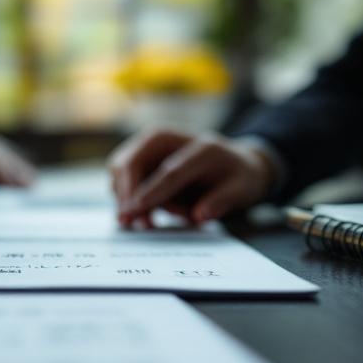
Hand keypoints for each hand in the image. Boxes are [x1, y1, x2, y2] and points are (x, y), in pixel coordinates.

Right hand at [108, 130, 276, 226]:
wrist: (230, 162)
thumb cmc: (235, 177)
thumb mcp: (242, 189)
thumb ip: (222, 201)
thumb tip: (200, 215)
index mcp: (199, 146)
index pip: (170, 171)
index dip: (152, 191)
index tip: (136, 209)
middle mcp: (167, 139)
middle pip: (132, 162)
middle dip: (125, 193)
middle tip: (126, 222)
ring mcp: (148, 147)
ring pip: (121, 170)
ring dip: (127, 198)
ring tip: (150, 222)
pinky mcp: (138, 158)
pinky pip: (121, 178)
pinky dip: (126, 196)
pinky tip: (145, 212)